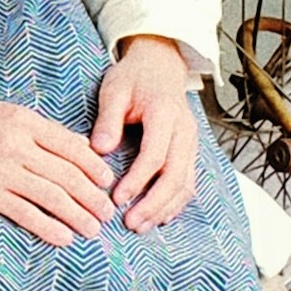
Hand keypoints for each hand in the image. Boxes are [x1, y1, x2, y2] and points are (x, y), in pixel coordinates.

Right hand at [0, 90, 113, 246]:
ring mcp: (0, 171)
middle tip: (108, 212)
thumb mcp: (9, 113)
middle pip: (66, 175)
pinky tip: (64, 237)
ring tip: (94, 229)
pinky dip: (48, 227)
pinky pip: (24, 213)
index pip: (71, 146)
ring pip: (50, 197)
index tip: (108, 182)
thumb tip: (82, 149)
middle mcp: (15, 145)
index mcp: (24, 121)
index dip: (94, 167)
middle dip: (92, 196)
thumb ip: (44, 131)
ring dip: (77, 216)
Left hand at [92, 34, 198, 232]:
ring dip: (165, 208)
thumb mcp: (114, 90)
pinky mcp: (190, 151)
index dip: (137, 180)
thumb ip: (108, 120)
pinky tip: (158, 217)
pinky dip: (176, 202)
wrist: (160, 65)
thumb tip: (99, 150)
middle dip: (153, 203)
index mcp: (165, 114)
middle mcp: (185, 131)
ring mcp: (191, 142)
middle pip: (176, 175)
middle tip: (130, 223)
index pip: (155, 155)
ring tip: (141, 226)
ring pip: (186, 183)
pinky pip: (189, 182)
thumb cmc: (133, 77)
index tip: (117, 198)